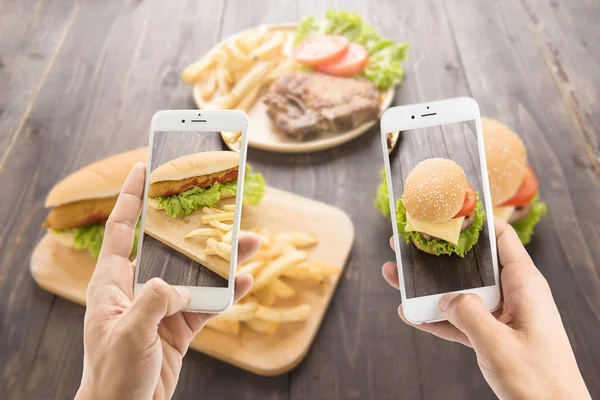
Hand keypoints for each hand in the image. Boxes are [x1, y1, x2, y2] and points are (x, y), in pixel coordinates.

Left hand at [75, 163, 260, 399]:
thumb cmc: (113, 373)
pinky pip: (209, 304)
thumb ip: (154, 301)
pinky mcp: (180, 327)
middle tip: (220, 204)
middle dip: (197, 226)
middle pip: (171, 247)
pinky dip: (227, 294)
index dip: (130, 197)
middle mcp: (139, 288)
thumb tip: (178, 284)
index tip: (142, 168)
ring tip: (252, 243)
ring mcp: (163, 307)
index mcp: (114, 283)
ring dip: (223, 260)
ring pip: (197, 274)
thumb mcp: (128, 334)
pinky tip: (246, 281)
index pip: (122, 230)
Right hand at [382, 217, 590, 399]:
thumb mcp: (500, 345)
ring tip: (397, 275)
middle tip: (408, 243)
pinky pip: (459, 319)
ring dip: (428, 287)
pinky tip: (410, 314)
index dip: (475, 222)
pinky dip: (435, 317)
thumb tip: (445, 298)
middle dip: (438, 254)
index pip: (501, 239)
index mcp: (524, 286)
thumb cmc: (540, 381)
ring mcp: (500, 316)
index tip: (445, 213)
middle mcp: (512, 295)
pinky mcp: (491, 336)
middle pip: (470, 265)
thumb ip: (469, 315)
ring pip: (459, 292)